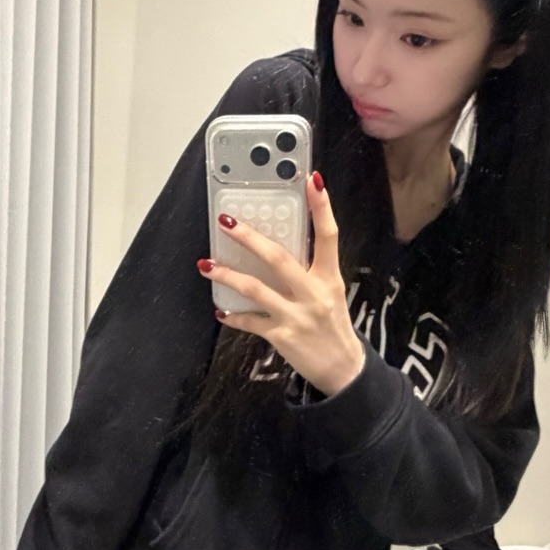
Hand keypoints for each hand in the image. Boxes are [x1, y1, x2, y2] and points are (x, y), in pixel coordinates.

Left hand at [199, 171, 366, 397]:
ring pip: (256, 289)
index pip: (328, 235)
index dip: (321, 206)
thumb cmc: (333, 325)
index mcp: (329, 277)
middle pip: (280, 258)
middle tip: (227, 221)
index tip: (311, 180)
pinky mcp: (281, 336)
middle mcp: (314, 293)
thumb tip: (276, 247)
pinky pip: (250, 322)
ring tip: (206, 264)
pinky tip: (221, 311)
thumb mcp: (330, 292)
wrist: (343, 369)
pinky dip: (233, 316)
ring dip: (227, 275)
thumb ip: (310, 271)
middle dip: (250, 239)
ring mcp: (297, 315)